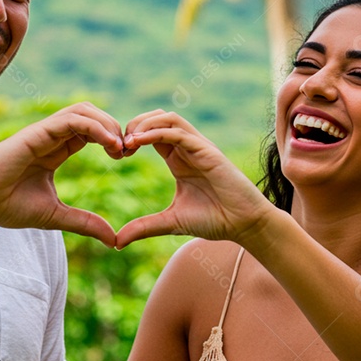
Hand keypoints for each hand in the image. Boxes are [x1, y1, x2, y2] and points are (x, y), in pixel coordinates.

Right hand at [0, 102, 124, 246]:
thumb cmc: (6, 206)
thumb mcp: (56, 216)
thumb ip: (84, 223)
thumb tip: (113, 240)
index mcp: (55, 150)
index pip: (91, 132)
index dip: (112, 139)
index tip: (125, 157)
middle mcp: (50, 137)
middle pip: (91, 115)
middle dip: (114, 127)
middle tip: (128, 150)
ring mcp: (43, 132)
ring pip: (84, 110)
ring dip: (108, 124)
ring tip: (120, 147)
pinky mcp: (36, 133)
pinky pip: (71, 119)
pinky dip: (95, 127)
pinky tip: (109, 144)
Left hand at [115, 110, 272, 247]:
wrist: (244, 225)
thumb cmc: (215, 220)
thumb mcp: (171, 222)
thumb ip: (144, 228)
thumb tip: (116, 243)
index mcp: (178, 158)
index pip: (151, 132)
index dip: (131, 137)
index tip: (117, 154)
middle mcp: (187, 148)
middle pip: (157, 117)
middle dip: (134, 125)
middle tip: (119, 146)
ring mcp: (198, 147)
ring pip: (168, 118)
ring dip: (144, 124)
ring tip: (128, 142)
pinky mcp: (207, 151)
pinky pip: (178, 132)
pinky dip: (156, 132)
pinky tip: (139, 143)